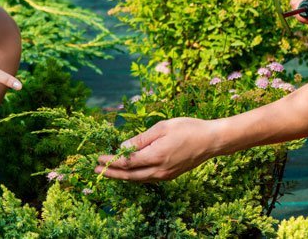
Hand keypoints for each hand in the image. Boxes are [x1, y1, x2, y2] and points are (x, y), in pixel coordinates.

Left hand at [95, 118, 218, 181]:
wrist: (211, 141)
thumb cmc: (187, 128)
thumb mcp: (161, 128)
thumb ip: (140, 139)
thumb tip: (122, 147)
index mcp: (156, 157)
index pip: (127, 162)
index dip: (111, 161)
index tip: (98, 158)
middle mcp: (159, 170)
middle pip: (129, 175)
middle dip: (111, 173)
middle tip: (96, 169)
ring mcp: (165, 175)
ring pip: (138, 179)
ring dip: (121, 176)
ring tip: (108, 172)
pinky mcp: (170, 175)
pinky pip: (147, 178)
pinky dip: (134, 176)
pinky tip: (128, 172)